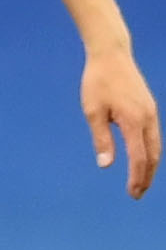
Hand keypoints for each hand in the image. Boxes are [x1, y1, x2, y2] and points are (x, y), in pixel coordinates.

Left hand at [83, 46, 160, 199]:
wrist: (112, 55)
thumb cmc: (98, 81)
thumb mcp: (93, 111)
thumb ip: (102, 139)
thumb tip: (106, 164)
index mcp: (134, 120)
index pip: (139, 157)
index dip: (137, 177)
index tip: (132, 193)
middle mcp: (148, 118)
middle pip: (153, 156)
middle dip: (146, 176)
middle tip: (137, 194)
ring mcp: (151, 113)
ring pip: (156, 146)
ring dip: (149, 166)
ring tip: (140, 181)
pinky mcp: (149, 108)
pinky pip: (154, 136)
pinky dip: (150, 152)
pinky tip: (142, 159)